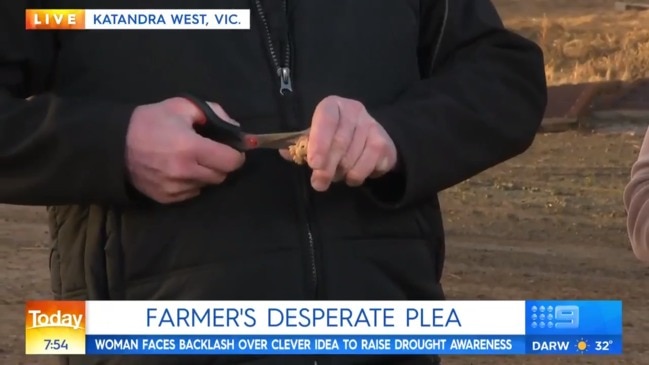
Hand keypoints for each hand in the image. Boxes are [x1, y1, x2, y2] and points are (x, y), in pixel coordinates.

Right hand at [126, 97, 244, 203]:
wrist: (115, 143)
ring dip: (206, 173)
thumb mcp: (182, 106)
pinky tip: (179, 170)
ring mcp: (175, 188)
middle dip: (221, 163)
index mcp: (190, 147)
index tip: (231, 148)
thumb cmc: (151, 121)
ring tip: (191, 159)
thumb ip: (214, 113)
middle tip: (209, 151)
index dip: (236, 154)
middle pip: (221, 176)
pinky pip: (192, 193)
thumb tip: (236, 129)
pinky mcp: (166, 198)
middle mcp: (185, 172)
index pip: (231, 162)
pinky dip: (192, 183)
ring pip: (207, 185)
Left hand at [281, 95, 397, 190]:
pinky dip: (356, 177)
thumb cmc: (336, 137)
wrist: (371, 141)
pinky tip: (352, 175)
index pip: (326, 119)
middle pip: (339, 142)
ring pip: (352, 158)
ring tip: (336, 174)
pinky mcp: (384, 143)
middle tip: (318, 183)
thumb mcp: (315, 137)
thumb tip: (286, 153)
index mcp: (333, 106)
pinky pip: (366, 167)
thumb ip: (300, 145)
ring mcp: (372, 126)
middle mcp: (354, 110)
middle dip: (327, 167)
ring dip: (340, 173)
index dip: (319, 142)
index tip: (313, 164)